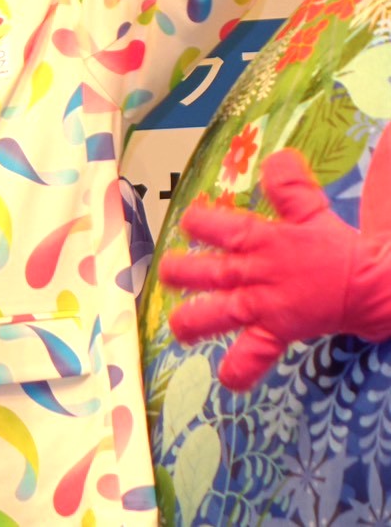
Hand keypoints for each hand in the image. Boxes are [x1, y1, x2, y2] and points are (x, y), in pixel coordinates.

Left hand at [160, 148, 390, 390]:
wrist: (373, 286)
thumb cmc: (335, 248)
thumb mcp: (312, 212)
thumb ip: (290, 186)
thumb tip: (278, 156)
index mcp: (261, 240)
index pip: (218, 226)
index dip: (198, 223)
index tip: (188, 222)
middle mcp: (255, 273)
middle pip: (208, 272)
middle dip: (181, 273)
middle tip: (167, 273)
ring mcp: (264, 305)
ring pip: (220, 313)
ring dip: (194, 321)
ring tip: (178, 327)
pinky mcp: (277, 332)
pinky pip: (256, 354)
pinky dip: (241, 369)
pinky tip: (227, 380)